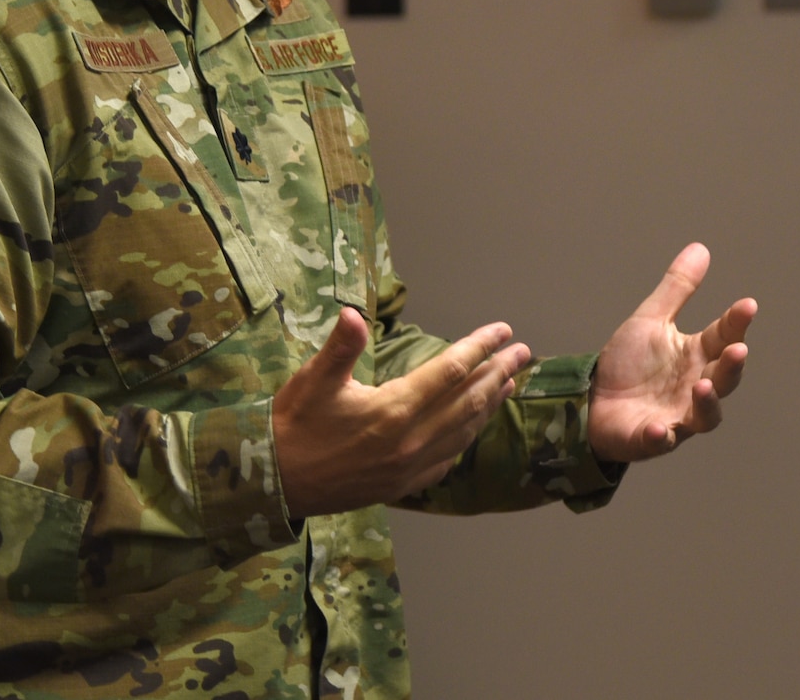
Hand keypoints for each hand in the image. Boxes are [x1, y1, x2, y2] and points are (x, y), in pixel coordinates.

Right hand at [273, 308, 531, 517]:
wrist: (276, 482)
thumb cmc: (294, 425)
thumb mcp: (313, 380)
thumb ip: (341, 347)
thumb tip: (352, 313)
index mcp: (393, 409)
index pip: (451, 371)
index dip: (480, 347)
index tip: (503, 330)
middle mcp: (410, 440)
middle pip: (468, 401)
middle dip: (498, 373)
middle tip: (524, 353)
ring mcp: (409, 466)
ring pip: (463, 431)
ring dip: (489, 405)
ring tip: (509, 383)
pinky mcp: (402, 485)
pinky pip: (448, 458)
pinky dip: (467, 437)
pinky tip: (474, 426)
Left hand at [588, 242, 755, 463]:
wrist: (592, 398)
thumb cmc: (630, 363)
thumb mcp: (652, 320)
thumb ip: (678, 289)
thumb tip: (700, 248)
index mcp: (696, 357)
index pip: (723, 338)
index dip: (736, 323)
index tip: (747, 305)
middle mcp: (695, 388)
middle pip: (724, 380)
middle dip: (732, 367)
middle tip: (738, 349)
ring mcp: (677, 416)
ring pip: (704, 416)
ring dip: (707, 404)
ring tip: (702, 387)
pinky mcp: (651, 438)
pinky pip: (661, 441)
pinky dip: (661, 436)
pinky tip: (658, 428)